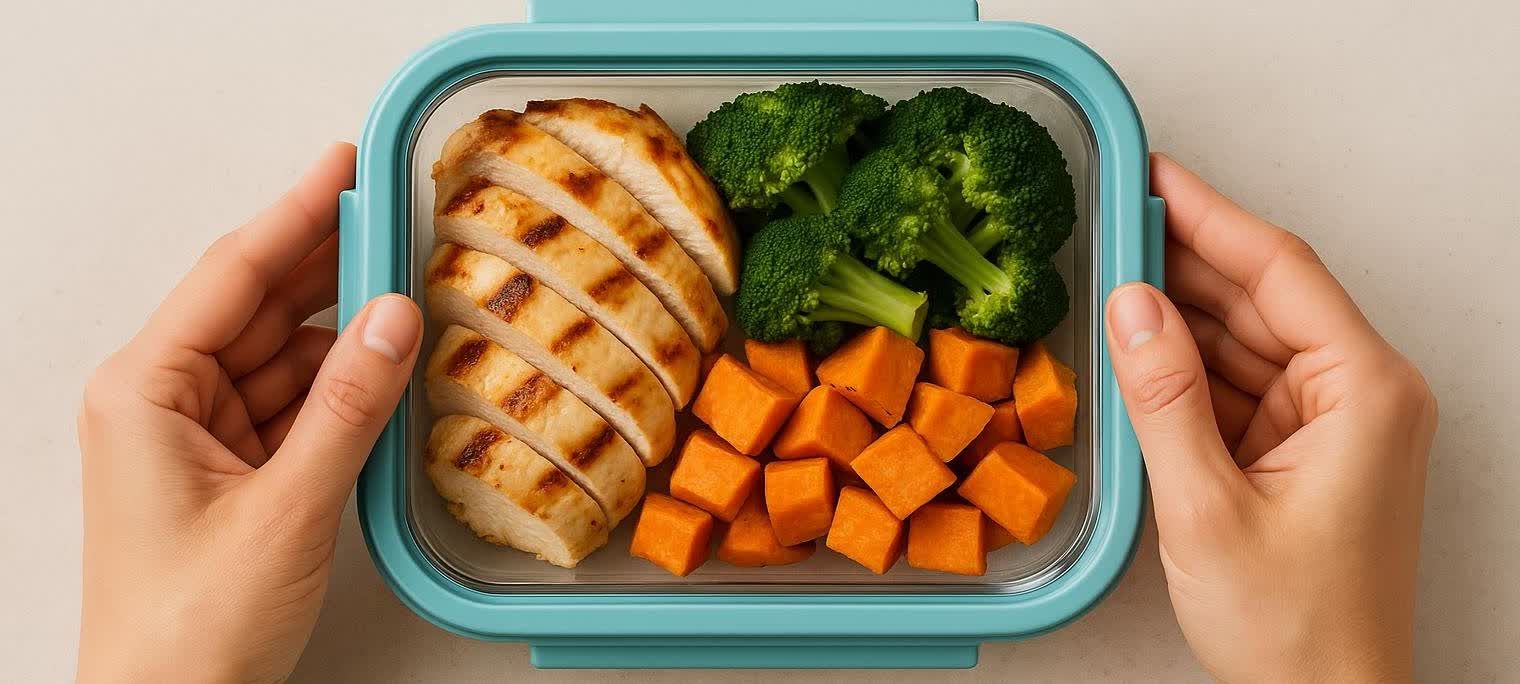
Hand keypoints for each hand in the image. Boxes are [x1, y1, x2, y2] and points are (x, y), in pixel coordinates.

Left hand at [76, 143, 421, 682]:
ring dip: (342, 333)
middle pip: (256, 305)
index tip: (345, 164)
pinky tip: (386, 367)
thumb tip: (393, 316)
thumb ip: (347, 406)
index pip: (231, 273)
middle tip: (398, 218)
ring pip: (281, 355)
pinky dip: (338, 387)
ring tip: (411, 292)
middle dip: (326, 265)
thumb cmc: (191, 628)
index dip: (295, 212)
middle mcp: (161, 400)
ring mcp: (195, 436)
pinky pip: (292, 404)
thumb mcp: (286, 508)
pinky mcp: (228, 471)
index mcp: (145, 390)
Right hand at [1106, 154, 1436, 681]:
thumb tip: (1131, 304)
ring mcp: (1334, 421)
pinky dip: (1188, 369)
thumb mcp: (1207, 508)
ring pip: (1247, 337)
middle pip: (1263, 296)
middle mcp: (1360, 393)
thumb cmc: (1296, 628)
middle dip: (1185, 261)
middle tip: (1111, 223)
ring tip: (1110, 281)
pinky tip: (1140, 351)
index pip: (1280, 270)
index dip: (1209, 215)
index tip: (1154, 175)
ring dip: (1180, 315)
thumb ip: (1164, 397)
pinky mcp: (1304, 449)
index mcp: (1364, 391)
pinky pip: (1239, 383)